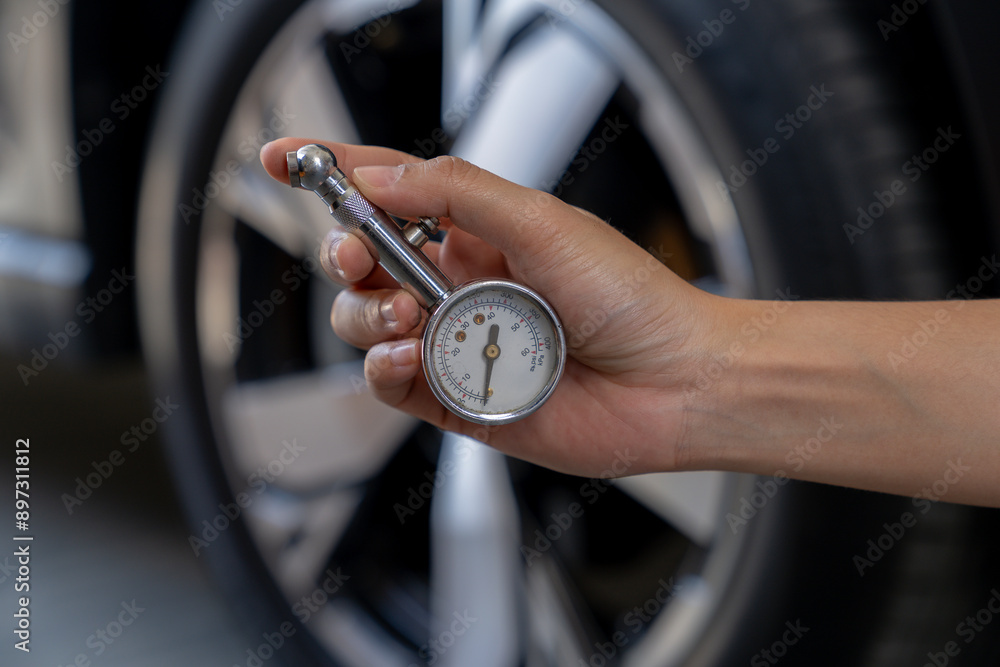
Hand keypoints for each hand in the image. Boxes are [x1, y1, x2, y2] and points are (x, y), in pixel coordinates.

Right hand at [260, 139, 716, 477]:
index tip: (284, 158)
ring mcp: (454, 343)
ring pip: (364, 323)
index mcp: (478, 233)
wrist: (672, 381)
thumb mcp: (541, 221)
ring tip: (407, 314)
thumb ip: (456, 193)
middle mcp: (459, 286)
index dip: (334, 175)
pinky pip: (390, 383)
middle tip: (359, 253)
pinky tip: (408, 355)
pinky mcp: (456, 399)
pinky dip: (383, 368)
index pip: (390, 193)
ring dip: (365, 314)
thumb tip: (378, 176)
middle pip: (361, 261)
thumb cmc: (630, 299)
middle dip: (344, 252)